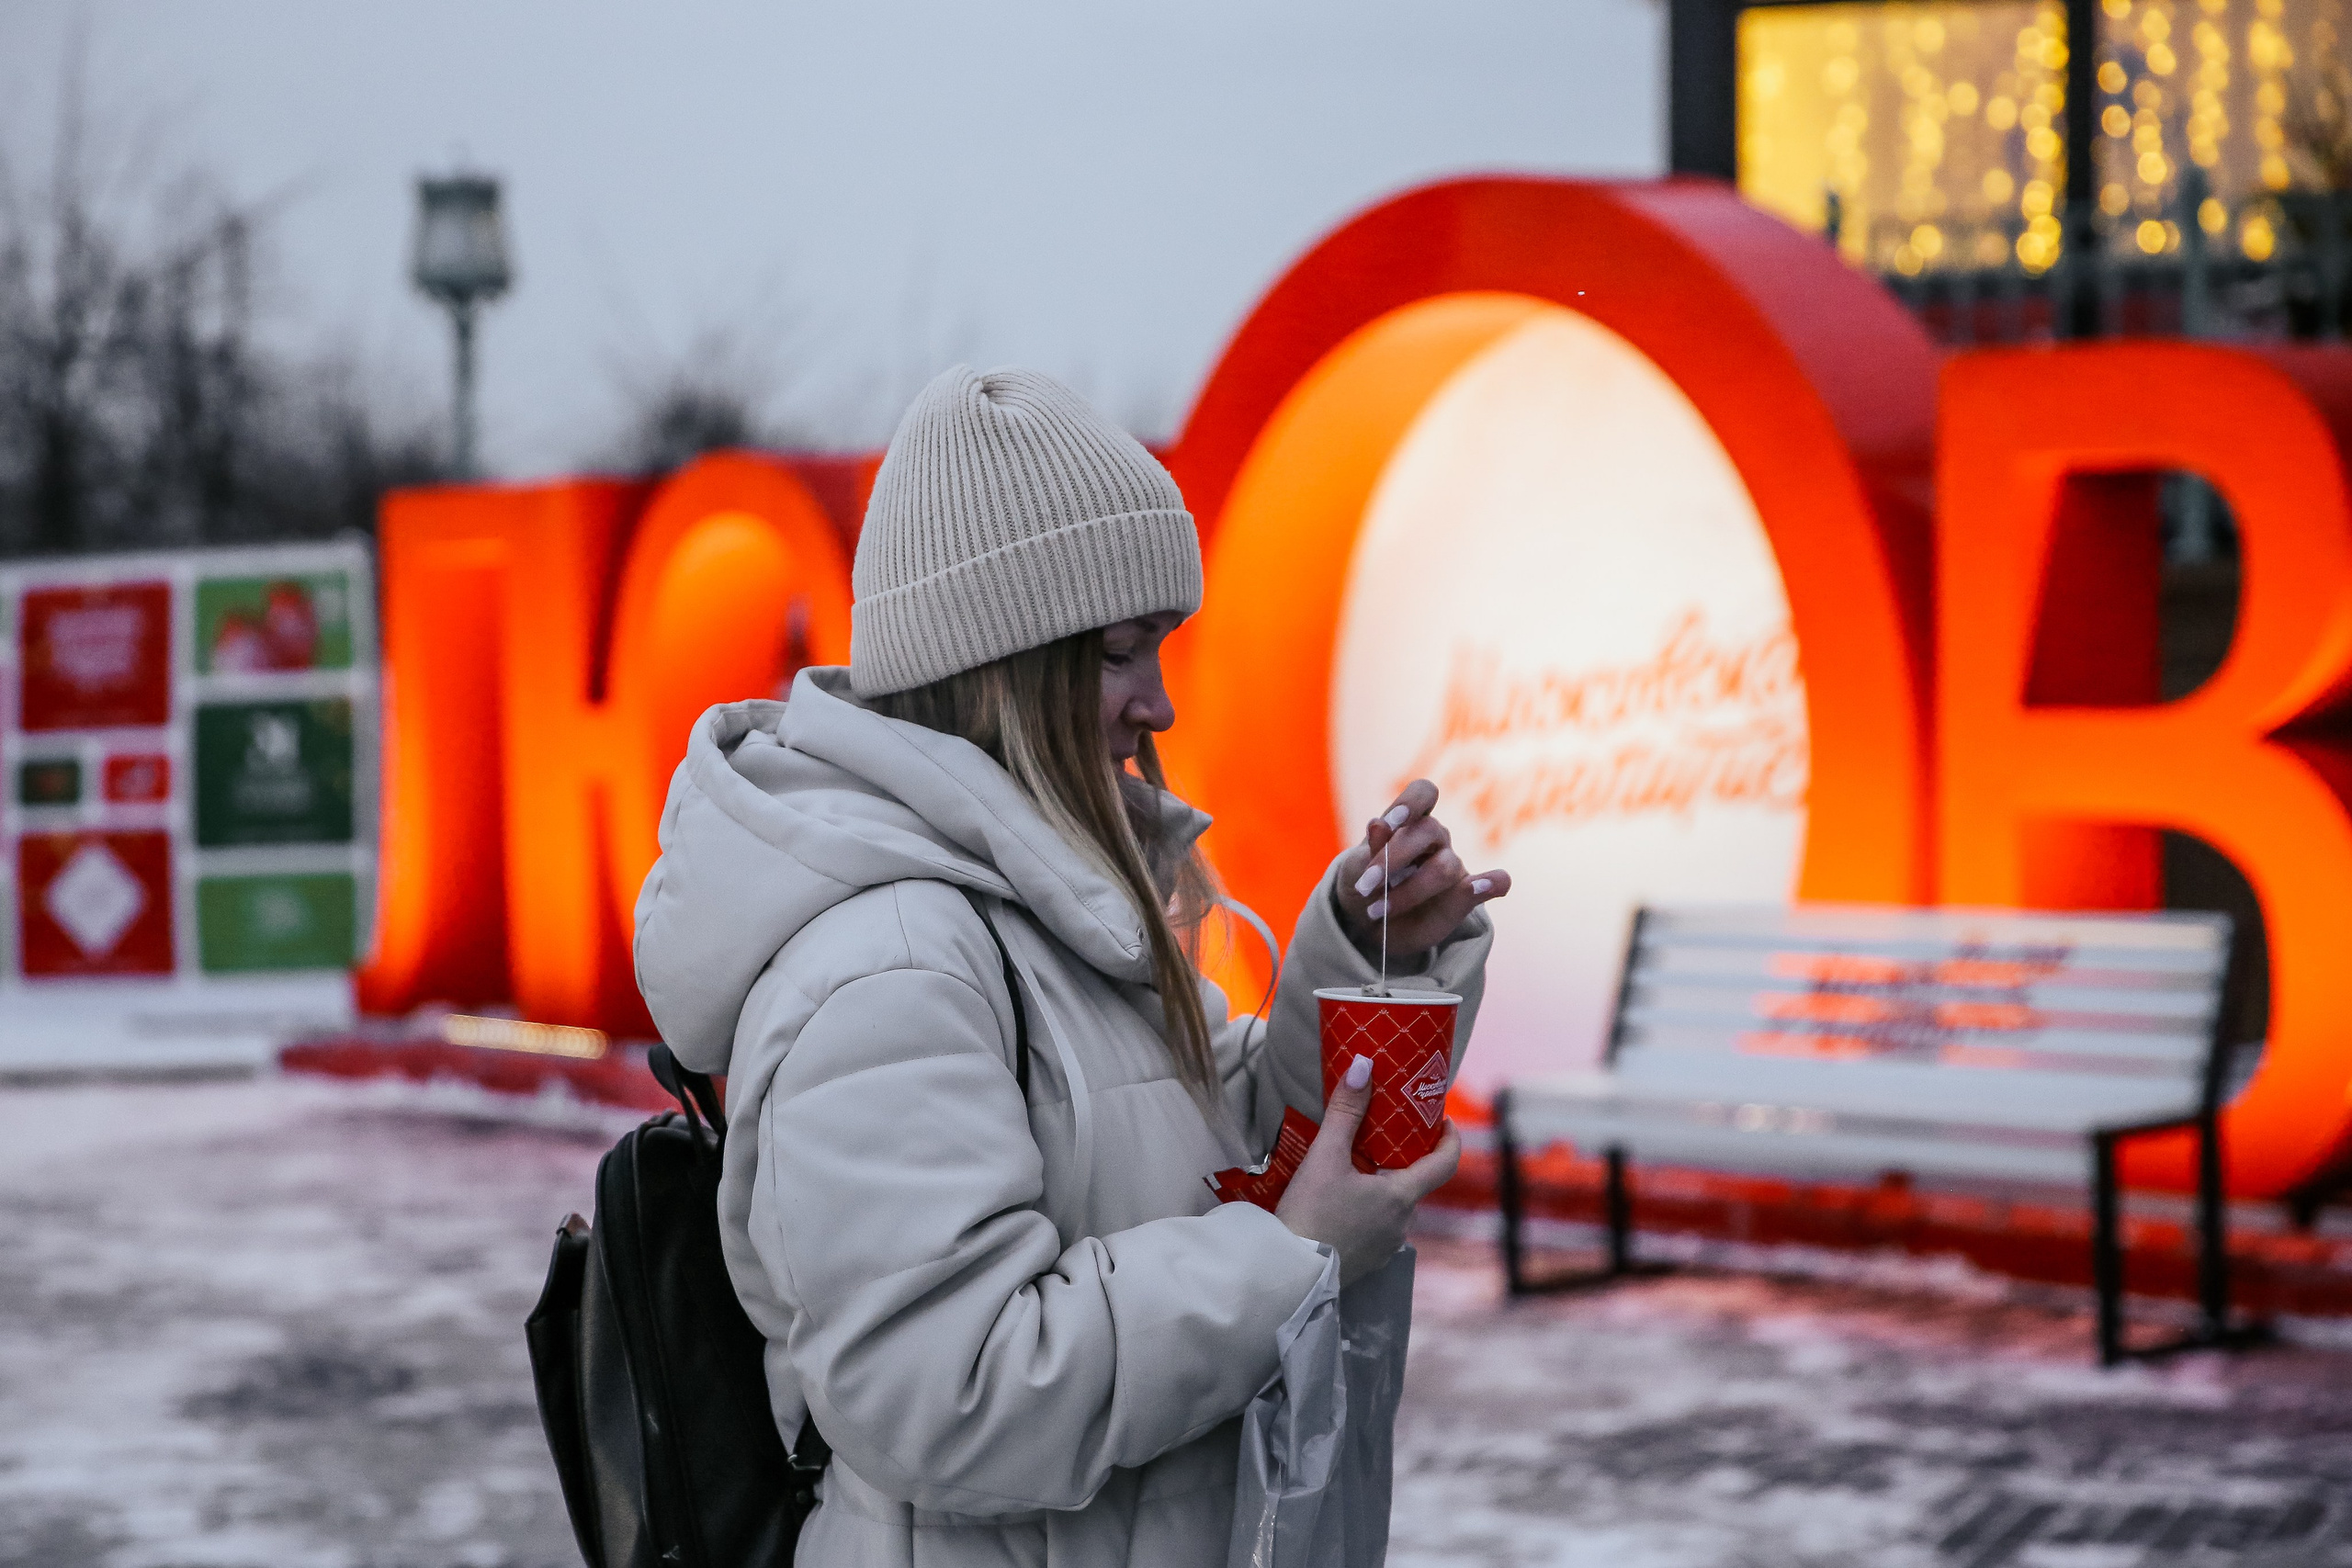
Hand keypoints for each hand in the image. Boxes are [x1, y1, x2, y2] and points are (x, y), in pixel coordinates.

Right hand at [1276, 1052, 1462, 1285]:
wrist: (1286, 1273)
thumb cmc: (1309, 1213)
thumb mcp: (1324, 1156)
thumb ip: (1345, 1111)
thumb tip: (1364, 1065)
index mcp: (1401, 1196)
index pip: (1445, 1163)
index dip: (1449, 1137)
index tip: (1442, 1119)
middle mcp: (1402, 1223)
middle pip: (1413, 1182)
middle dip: (1401, 1158)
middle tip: (1379, 1135)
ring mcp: (1386, 1247)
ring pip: (1392, 1205)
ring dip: (1380, 1185)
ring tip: (1351, 1167)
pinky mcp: (1367, 1262)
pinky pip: (1376, 1226)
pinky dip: (1366, 1209)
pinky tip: (1338, 1202)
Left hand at [1335, 779, 1509, 961]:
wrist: (1371, 927)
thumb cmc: (1364, 889)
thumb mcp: (1355, 870)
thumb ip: (1369, 850)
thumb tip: (1376, 823)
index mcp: (1408, 822)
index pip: (1423, 793)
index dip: (1410, 802)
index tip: (1387, 823)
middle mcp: (1434, 838)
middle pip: (1428, 831)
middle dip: (1393, 858)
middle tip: (1364, 886)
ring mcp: (1452, 866)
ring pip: (1444, 867)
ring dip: (1409, 891)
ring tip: (1377, 911)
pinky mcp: (1465, 896)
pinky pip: (1493, 883)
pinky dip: (1492, 883)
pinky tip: (1488, 885)